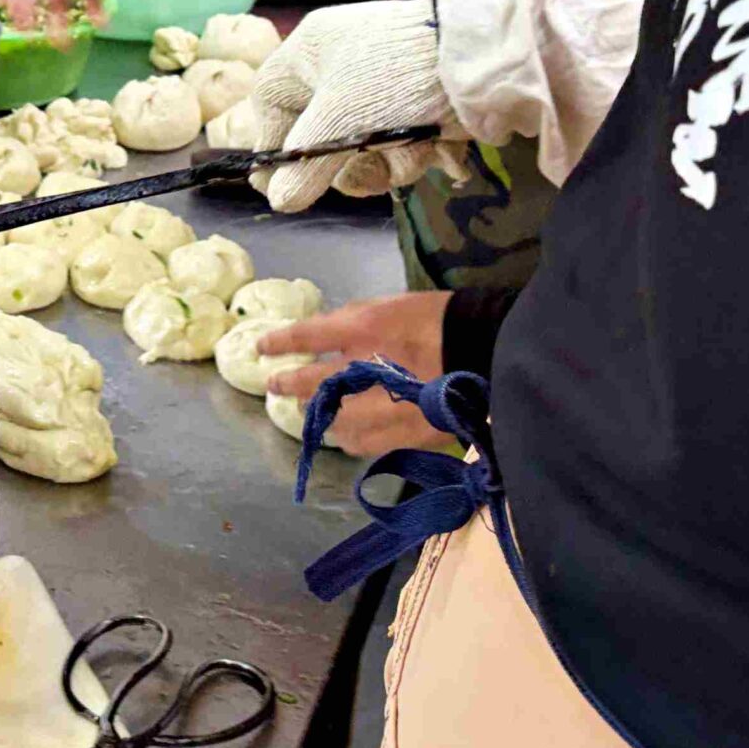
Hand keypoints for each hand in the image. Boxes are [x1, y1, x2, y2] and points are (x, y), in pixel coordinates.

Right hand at [250, 0, 470, 212]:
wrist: (485, 58)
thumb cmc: (396, 75)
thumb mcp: (341, 121)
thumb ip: (305, 167)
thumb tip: (279, 201)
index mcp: (309, 53)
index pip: (270, 105)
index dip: (275, 149)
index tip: (283, 187)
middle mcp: (340, 67)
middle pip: (321, 138)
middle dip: (354, 163)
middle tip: (373, 171)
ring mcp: (381, 86)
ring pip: (365, 149)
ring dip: (394, 161)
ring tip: (418, 151)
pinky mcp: (417, 103)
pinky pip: (401, 143)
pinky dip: (420, 151)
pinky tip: (441, 147)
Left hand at [263, 294, 454, 457]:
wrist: (487, 348)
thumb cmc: (440, 318)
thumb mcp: (392, 303)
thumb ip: (356, 319)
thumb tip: (329, 333)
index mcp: (362, 330)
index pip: (305, 336)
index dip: (278, 342)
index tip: (262, 349)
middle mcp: (365, 370)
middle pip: (310, 384)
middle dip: (288, 385)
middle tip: (277, 387)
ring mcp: (383, 407)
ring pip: (333, 420)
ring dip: (320, 415)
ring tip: (315, 413)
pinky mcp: (402, 433)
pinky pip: (363, 444)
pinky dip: (350, 438)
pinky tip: (347, 434)